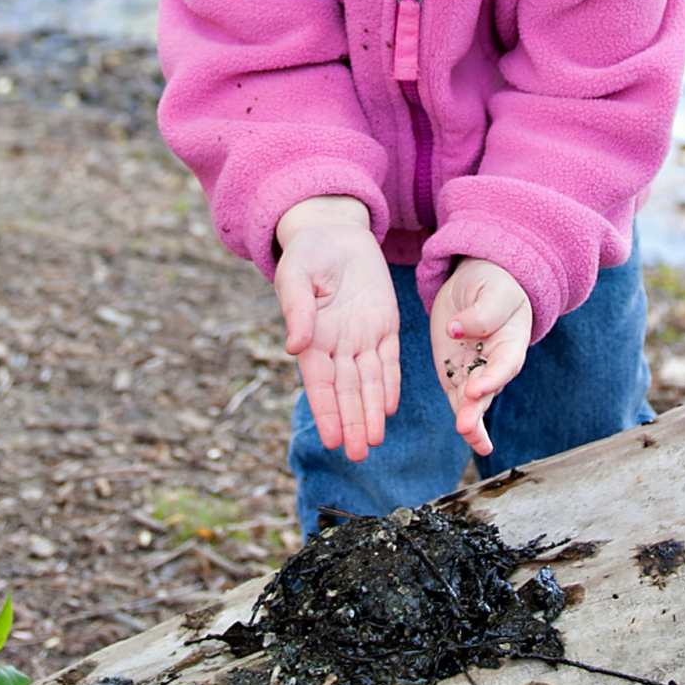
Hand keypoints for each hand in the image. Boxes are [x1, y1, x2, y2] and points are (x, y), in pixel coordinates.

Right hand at [274, 197, 401, 461]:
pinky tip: (389, 408)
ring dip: (370, 411)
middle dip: (351, 422)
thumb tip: (295, 347)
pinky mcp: (384, 324)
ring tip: (373, 441)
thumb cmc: (307, 251)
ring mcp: (362, 336)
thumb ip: (296, 309)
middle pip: (346, 391)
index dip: (326, 411)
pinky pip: (388, 360)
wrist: (335, 229)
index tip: (330, 439)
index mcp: (311, 335)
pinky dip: (389, 384)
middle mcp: (336, 343)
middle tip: (357, 454)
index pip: (320, 383)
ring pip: (368, 382)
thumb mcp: (297, 274)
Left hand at [428, 259, 531, 456]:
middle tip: (465, 426)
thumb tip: (455, 329)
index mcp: (511, 342)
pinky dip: (462, 415)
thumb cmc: (493, 285)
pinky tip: (467, 435)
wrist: (480, 282)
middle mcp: (496, 363)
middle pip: (488, 390)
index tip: (473, 390)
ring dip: (470, 420)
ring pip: (474, 401)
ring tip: (465, 434)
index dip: (490, 379)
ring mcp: (475, 370)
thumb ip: (481, 312)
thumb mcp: (493, 290)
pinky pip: (458, 398)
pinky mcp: (457, 372)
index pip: (503, 365)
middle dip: (476, 409)